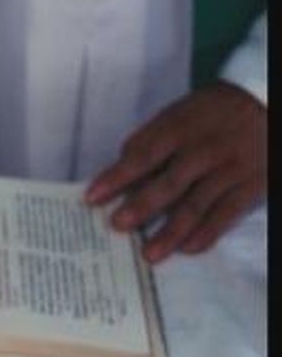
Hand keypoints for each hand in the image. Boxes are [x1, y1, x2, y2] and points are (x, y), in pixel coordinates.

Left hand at [85, 82, 267, 262]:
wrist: (266, 103)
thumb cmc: (212, 113)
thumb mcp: (179, 113)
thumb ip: (151, 140)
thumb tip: (120, 167)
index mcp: (180, 129)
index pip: (144, 155)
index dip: (117, 177)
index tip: (91, 197)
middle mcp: (204, 150)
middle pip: (170, 182)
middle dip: (142, 205)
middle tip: (117, 226)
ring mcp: (229, 169)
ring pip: (197, 204)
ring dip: (172, 231)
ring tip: (149, 253)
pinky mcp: (251, 184)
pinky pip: (227, 212)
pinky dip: (207, 232)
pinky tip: (187, 248)